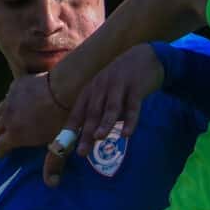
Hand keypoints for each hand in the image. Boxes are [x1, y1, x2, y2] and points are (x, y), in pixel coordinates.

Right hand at [0, 69, 68, 157]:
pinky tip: (4, 104)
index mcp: (15, 134)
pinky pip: (6, 97)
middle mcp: (8, 118)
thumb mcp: (58, 144)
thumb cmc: (62, 120)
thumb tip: (52, 183)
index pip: (0, 145)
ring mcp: (10, 100)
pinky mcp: (16, 86)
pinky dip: (3, 104)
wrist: (63, 88)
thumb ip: (53, 163)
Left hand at [45, 43, 165, 184]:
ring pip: (110, 108)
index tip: (64, 147)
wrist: (145, 57)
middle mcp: (101, 87)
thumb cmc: (122, 80)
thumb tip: (90, 136)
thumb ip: (100, 111)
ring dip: (104, 123)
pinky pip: (133, 107)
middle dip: (86, 132)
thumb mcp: (106, 92)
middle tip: (82, 152)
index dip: (71, 129)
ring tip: (98, 137)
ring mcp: (119, 86)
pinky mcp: (136, 88)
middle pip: (92, 112)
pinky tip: (127, 133)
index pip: (78, 112)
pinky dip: (130, 120)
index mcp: (91, 90)